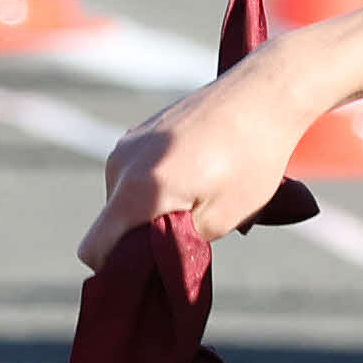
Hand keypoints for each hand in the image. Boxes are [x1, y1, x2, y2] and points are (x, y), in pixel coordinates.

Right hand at [77, 22, 362, 267]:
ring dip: (158, 208)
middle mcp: (121, 164)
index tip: (156, 269)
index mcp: (137, 189)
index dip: (119, 268)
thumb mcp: (223, 217)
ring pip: (128, 199)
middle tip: (199, 228)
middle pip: (114, 224)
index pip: (95, 248)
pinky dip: (162, 184)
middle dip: (146, 236)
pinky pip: (138, 174)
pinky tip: (203, 171)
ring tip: (207, 192)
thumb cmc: (254, 157)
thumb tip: (149, 260)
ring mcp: (128, 144)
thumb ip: (178, 244)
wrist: (267, 93)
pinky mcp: (141, 131)